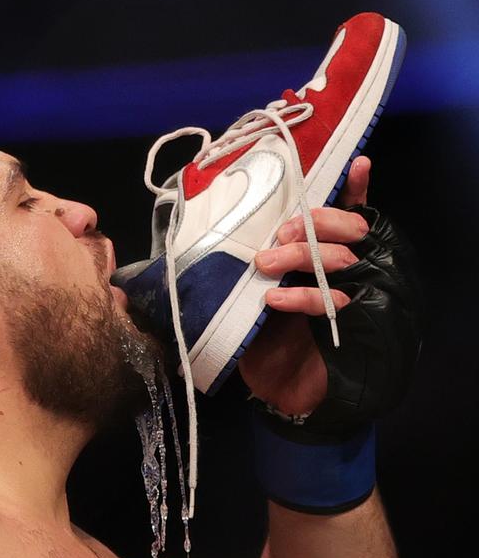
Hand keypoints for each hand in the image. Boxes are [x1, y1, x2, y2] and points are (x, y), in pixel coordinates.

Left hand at [238, 157, 372, 415]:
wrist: (280, 393)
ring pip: (344, 259)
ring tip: (267, 263)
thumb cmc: (264, 340)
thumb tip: (201, 241)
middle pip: (351, 230)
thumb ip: (241, 269)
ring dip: (304, 254)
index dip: (354, 190)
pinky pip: (334, 302)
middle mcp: (345, 273)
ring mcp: (351, 299)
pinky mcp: (348, 329)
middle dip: (314, 224)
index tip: (355, 164)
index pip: (349, 216)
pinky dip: (303, 297)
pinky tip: (275, 300)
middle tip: (278, 234)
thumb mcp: (245, 298)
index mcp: (324, 258)